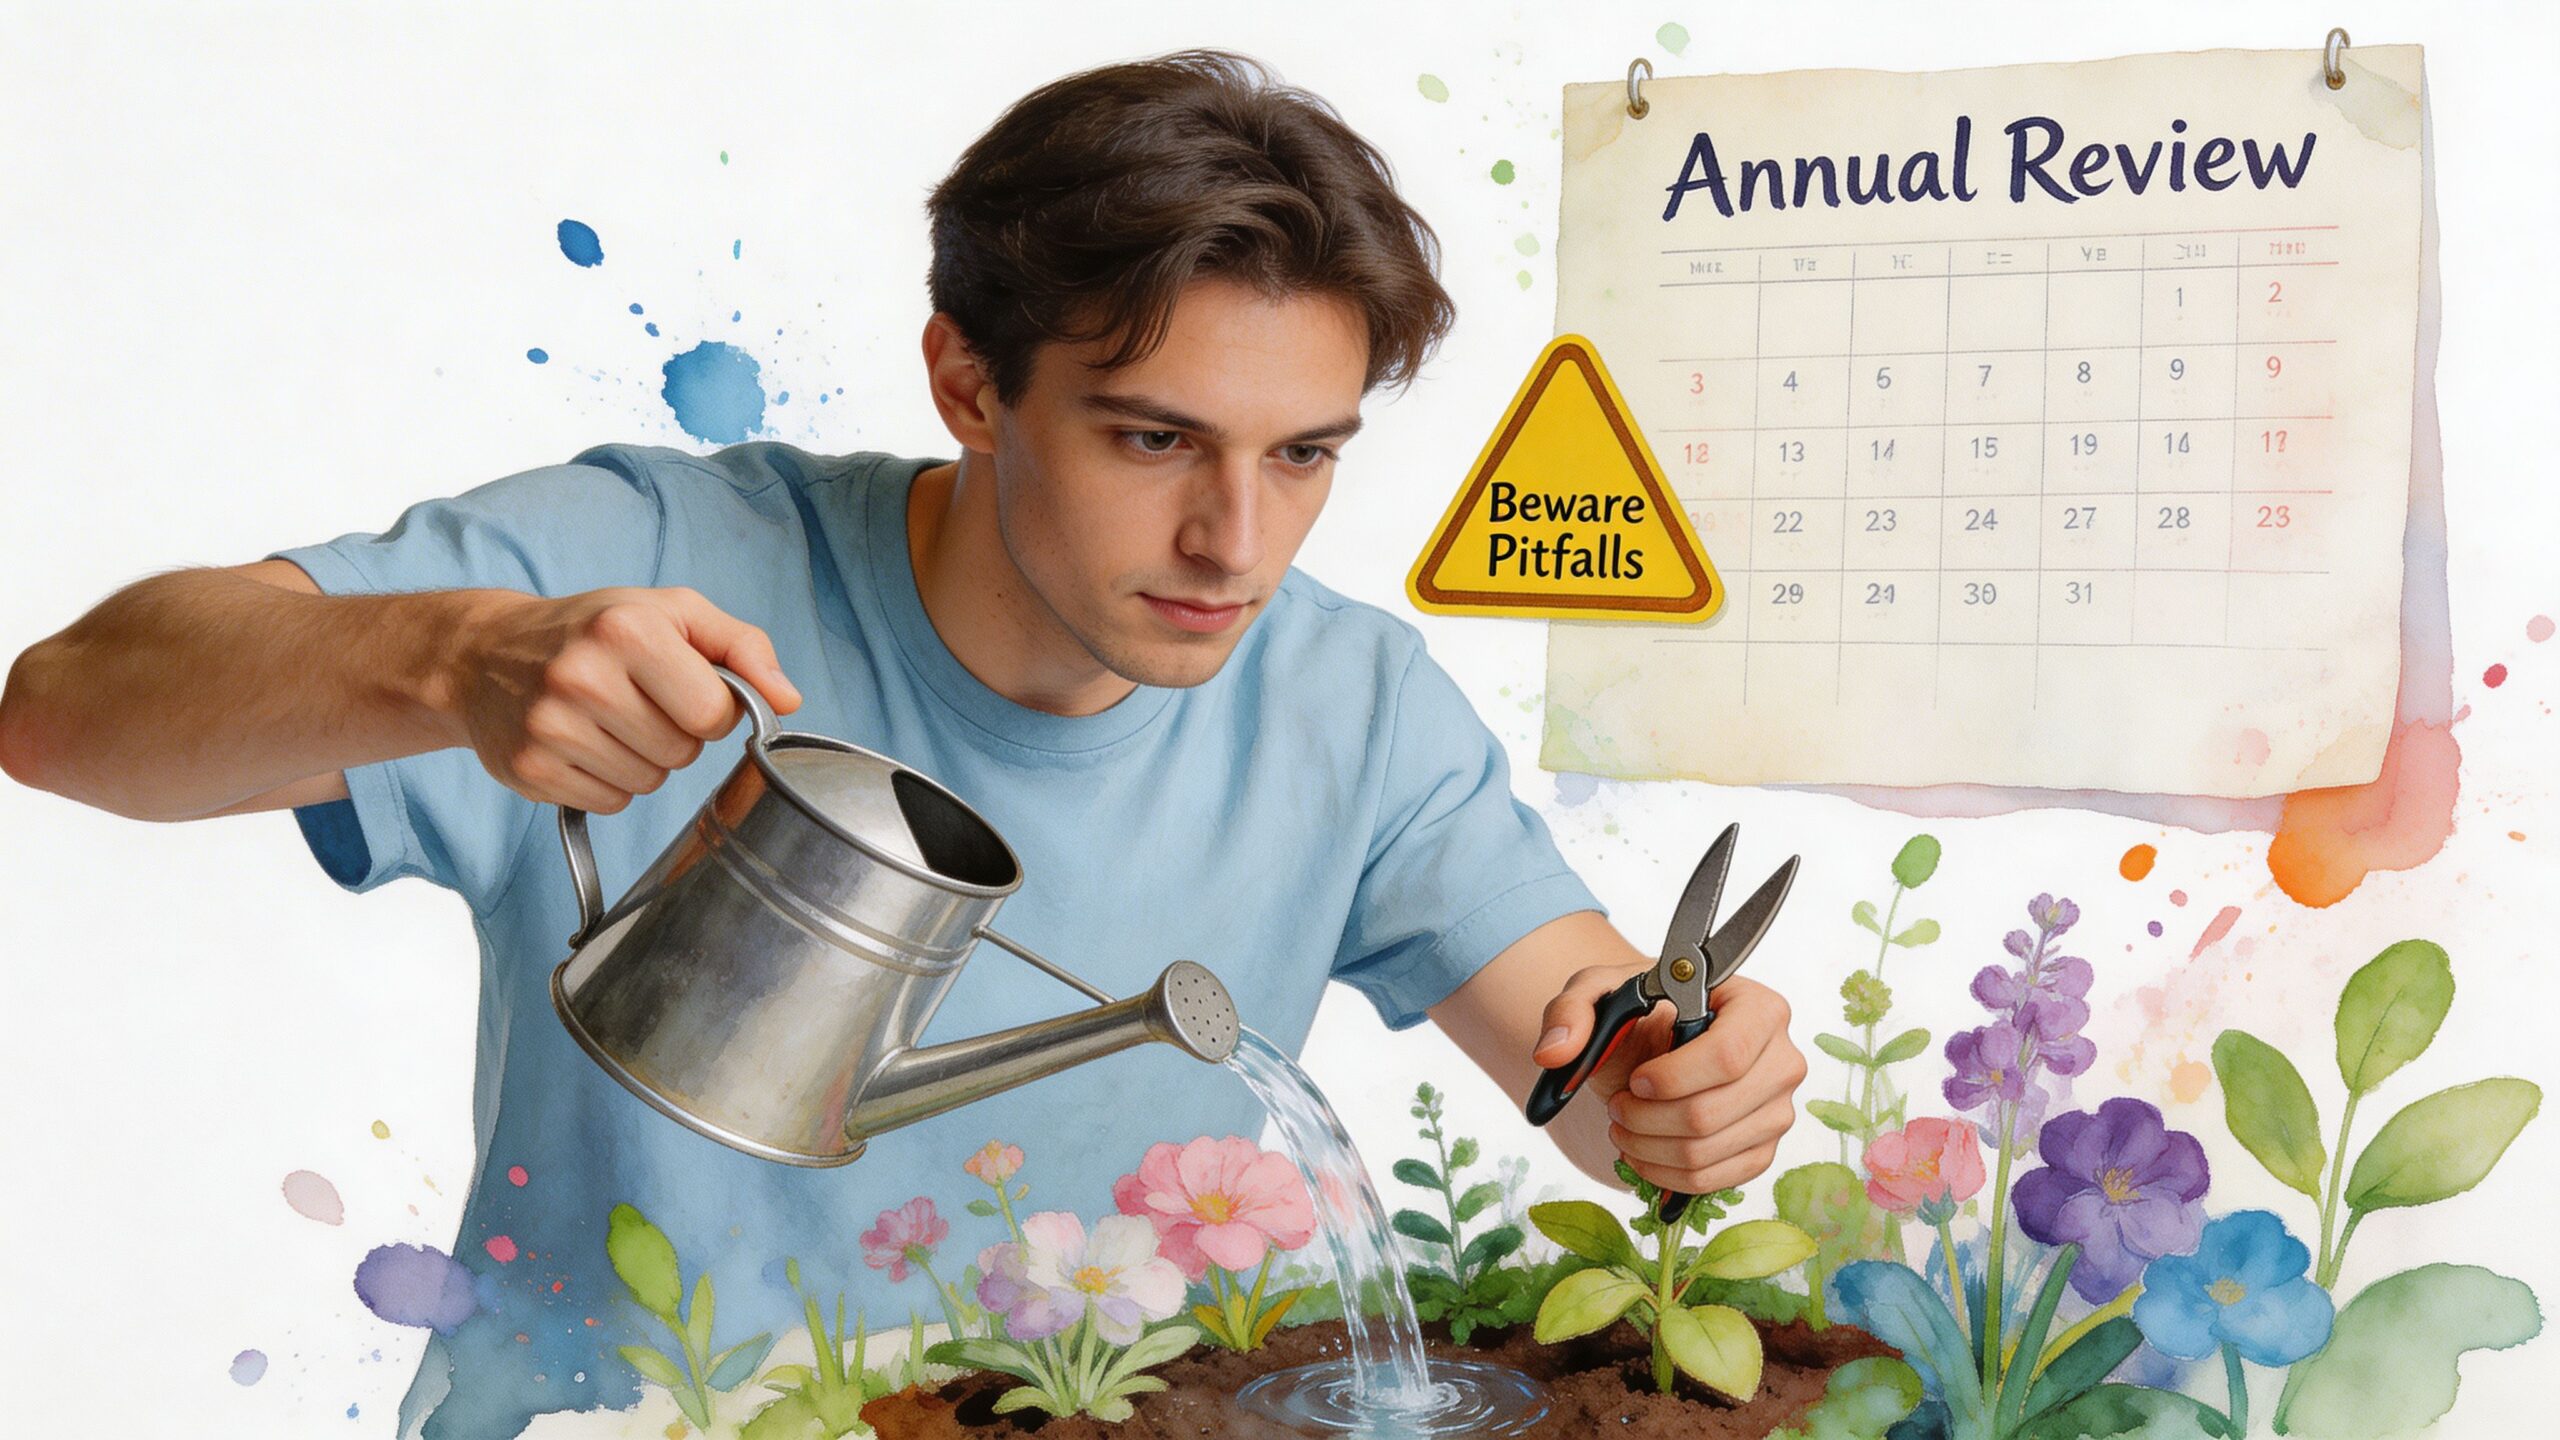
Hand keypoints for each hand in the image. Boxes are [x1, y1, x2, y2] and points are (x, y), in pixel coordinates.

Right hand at [449, 585, 802, 812]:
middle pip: (682, 753)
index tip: (683, 689)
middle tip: (637, 703)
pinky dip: (607, 782)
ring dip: (642, 761)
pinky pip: (611, 803)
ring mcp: (549, 727)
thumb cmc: (593, 630)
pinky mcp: (529, 768)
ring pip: (649, 783)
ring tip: (608, 722)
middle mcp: (582, 678)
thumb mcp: (671, 612)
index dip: (711, 709)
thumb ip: (742, 647)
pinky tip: (582, 745)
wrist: (483, 653)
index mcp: (627, 630)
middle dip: (674, 735)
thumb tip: (788, 699)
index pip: (714, 712)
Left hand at [1531, 969, 1806, 1195]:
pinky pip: (1714, 1181)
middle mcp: (1782, 1058)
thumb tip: (1553, 1053)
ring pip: (1707, 1152)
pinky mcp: (1762, 1150)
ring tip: (1622, 1124)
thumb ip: (1569, 1011)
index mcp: (1757, 1006)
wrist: (1656, 1044)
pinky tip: (1640, 1151)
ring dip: (1647, 1146)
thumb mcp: (1598, 992)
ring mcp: (1778, 1110)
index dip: (1672, 1077)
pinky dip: (1664, 1174)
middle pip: (1712, 1112)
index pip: (1727, 1054)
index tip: (1636, 1079)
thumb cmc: (1639, 1012)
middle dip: (1645, 1118)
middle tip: (1617, 1104)